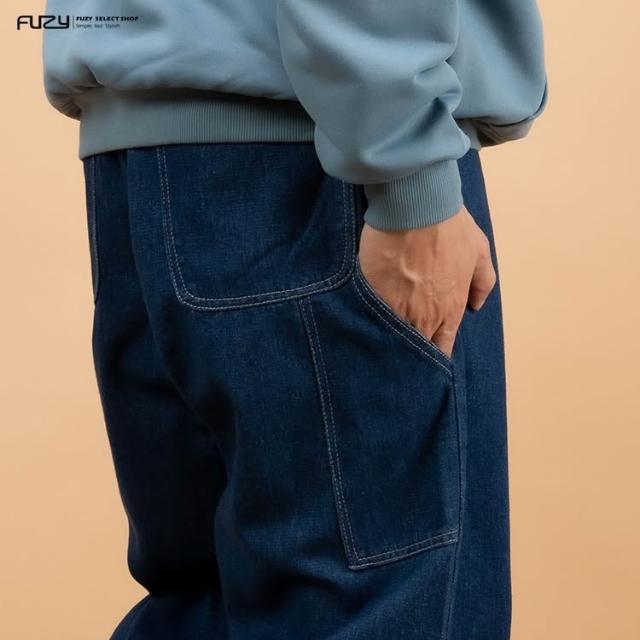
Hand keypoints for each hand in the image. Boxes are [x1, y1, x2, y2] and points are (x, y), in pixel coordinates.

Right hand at [358, 206, 495, 357]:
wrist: (416, 206)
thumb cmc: (449, 225)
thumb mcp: (479, 250)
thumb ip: (482, 281)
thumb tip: (476, 304)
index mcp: (450, 310)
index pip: (442, 348)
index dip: (434, 351)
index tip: (427, 346)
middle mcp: (424, 317)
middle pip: (416, 347)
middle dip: (411, 349)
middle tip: (403, 344)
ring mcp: (397, 309)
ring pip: (392, 339)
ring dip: (389, 338)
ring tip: (384, 336)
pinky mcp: (373, 296)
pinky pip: (372, 319)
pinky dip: (370, 322)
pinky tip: (366, 321)